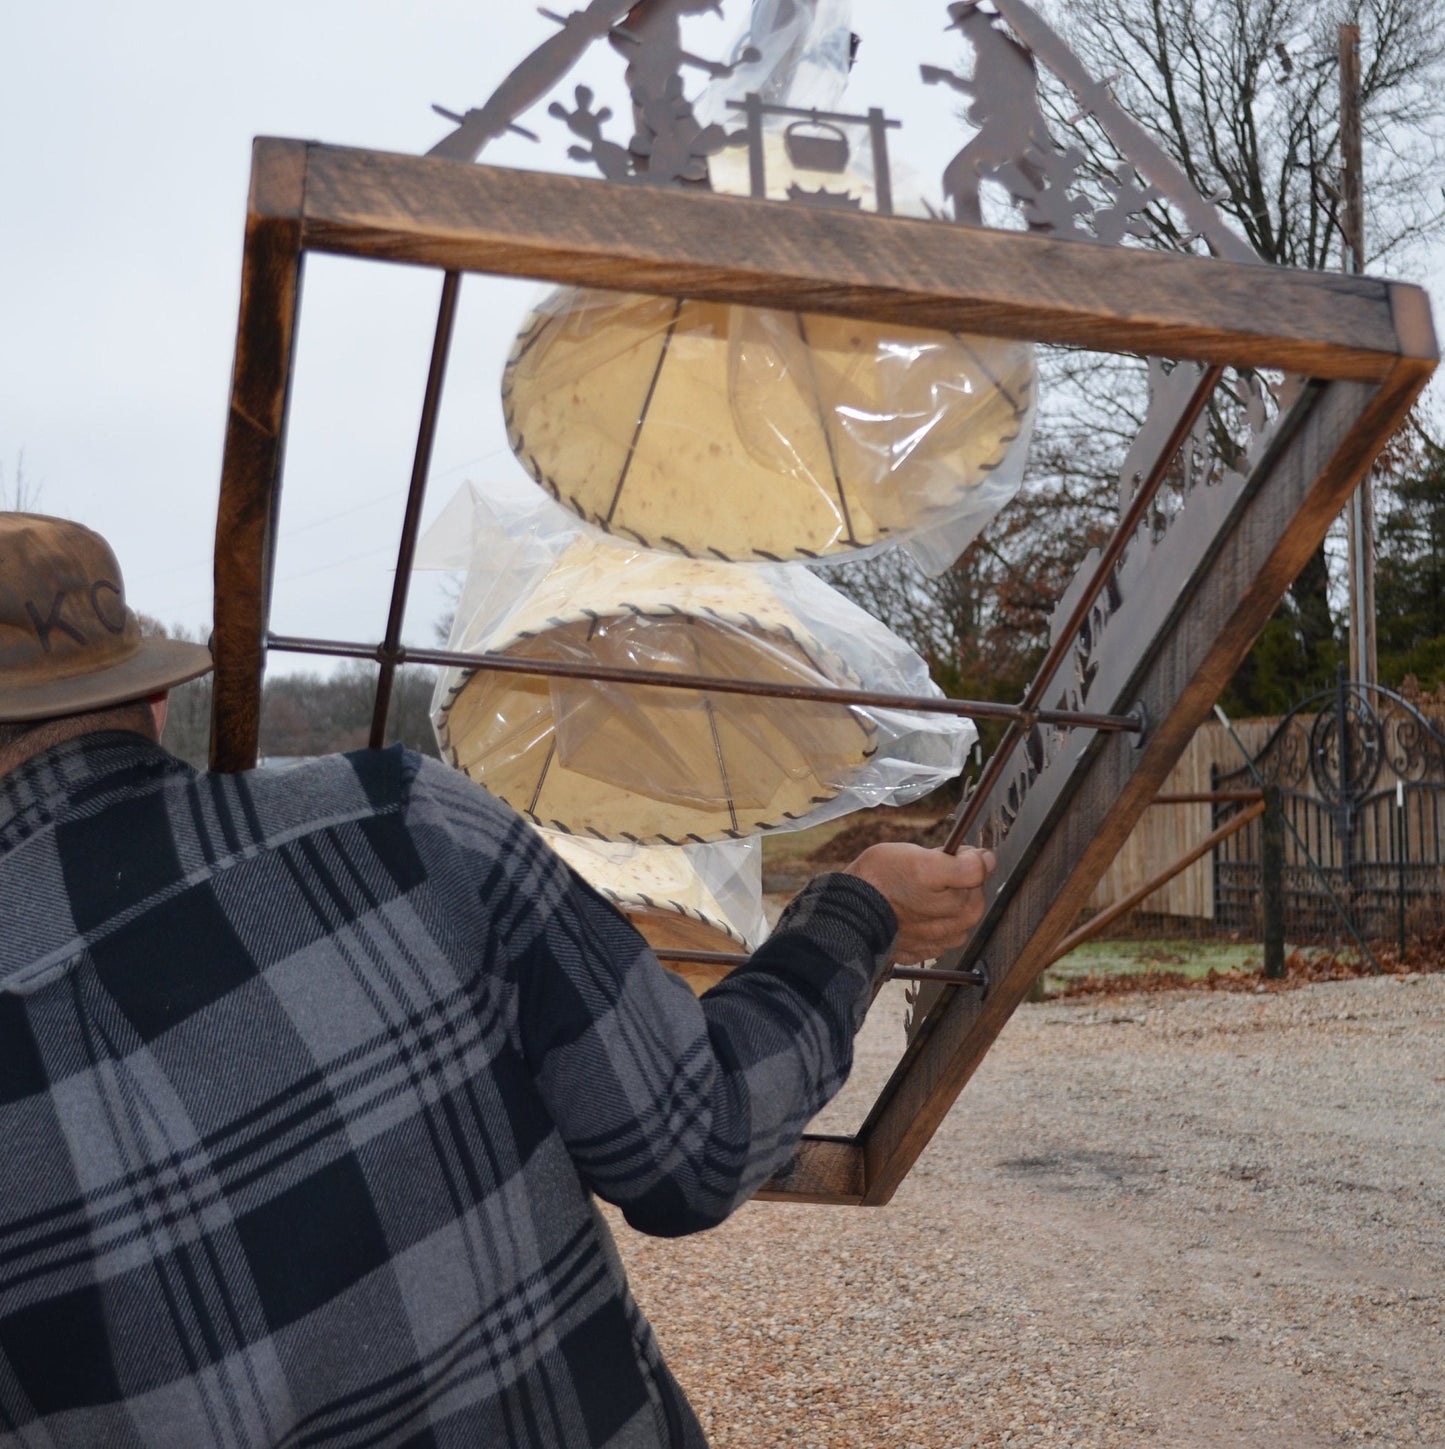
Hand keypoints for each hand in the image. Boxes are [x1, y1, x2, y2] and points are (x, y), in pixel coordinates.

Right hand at [842, 842, 996, 965]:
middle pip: (973, 897)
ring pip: (960, 920)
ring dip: (951, 907)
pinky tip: (920, 916)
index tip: (957, 852)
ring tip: (926, 896)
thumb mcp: (917, 858)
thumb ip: (960, 861)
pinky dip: (937, 927)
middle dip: (961, 883)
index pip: (979, 869)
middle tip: (937, 874)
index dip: (971, 856)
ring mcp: (935, 939)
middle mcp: (946, 919)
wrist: (847, 916)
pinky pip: (943, 939)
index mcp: (950, 893)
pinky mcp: (923, 952)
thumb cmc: (877, 881)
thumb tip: (988, 860)